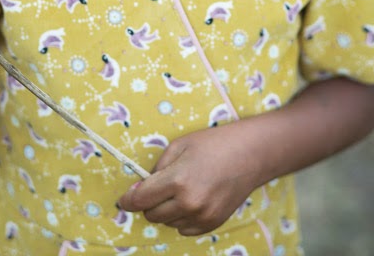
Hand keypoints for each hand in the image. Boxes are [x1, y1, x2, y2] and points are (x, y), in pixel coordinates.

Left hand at [118, 122, 261, 235]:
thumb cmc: (213, 144)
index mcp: (177, 180)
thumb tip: (141, 188)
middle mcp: (189, 203)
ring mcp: (202, 216)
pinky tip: (191, 199)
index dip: (128, 200)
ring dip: (166, 210)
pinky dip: (181, 217)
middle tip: (157, 187)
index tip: (124, 199)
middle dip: (148, 203)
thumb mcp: (179, 145)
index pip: (141, 200)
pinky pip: (184, 228)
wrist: (250, 154)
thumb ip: (158, 168)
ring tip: (180, 189)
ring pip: (168, 222)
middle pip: (152, 215)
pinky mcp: (212, 224)